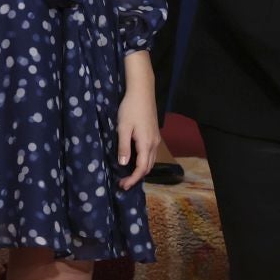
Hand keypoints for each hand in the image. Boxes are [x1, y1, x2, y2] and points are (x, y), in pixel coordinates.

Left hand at [116, 52, 159, 188]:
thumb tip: (123, 164)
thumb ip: (123, 146)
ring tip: (127, 174)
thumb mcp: (123, 128)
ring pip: (150, 160)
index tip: (123, 186)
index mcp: (146, 144)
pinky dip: (143, 161)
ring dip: (141, 169)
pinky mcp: (154, 135)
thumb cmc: (130, 109)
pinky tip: (134, 160)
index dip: (133, 179)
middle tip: (123, 183)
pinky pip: (150, 153)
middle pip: (148, 167)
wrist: (142, 93)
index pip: (142, 168)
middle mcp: (154, 144)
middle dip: (136, 177)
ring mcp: (156, 139)